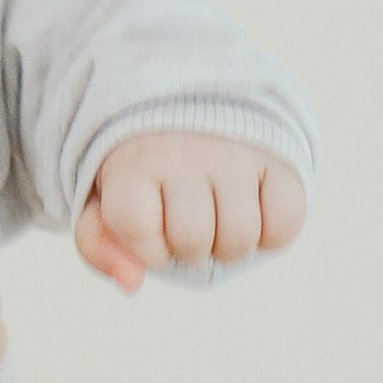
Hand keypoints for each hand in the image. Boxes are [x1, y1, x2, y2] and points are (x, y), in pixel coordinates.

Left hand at [76, 132, 305, 291]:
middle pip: (192, 241)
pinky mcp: (280, 158)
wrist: (196, 99)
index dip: (145, 246)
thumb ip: (97, 242)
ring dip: (228, 245)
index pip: (136, 229)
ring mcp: (236, 153)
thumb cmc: (144, 164)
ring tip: (218, 217)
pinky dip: (270, 234)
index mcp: (134, 159)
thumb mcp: (103, 194)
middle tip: (187, 219)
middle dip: (187, 247)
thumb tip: (132, 283)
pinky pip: (284, 225)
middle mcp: (187, 151)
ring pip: (239, 240)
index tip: (149, 225)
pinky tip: (252, 212)